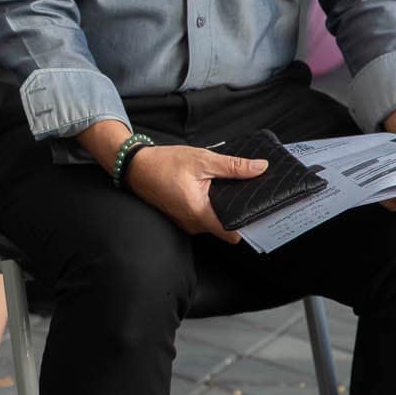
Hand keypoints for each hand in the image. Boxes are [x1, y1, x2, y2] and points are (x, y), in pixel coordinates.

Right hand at [124, 143, 268, 242]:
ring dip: (222, 208)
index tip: (259, 212)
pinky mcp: (181, 218)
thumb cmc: (164, 163)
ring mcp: (186, 223)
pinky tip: (210, 190)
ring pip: (213, 222)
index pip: (232, 234)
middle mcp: (193, 224)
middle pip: (225, 227)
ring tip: (228, 189)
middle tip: (247, 193)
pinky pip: (202, 218)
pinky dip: (209, 207)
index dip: (248, 225)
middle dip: (237, 212)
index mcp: (199, 213)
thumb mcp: (203, 160)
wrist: (135, 166)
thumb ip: (233, 166)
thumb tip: (260, 168)